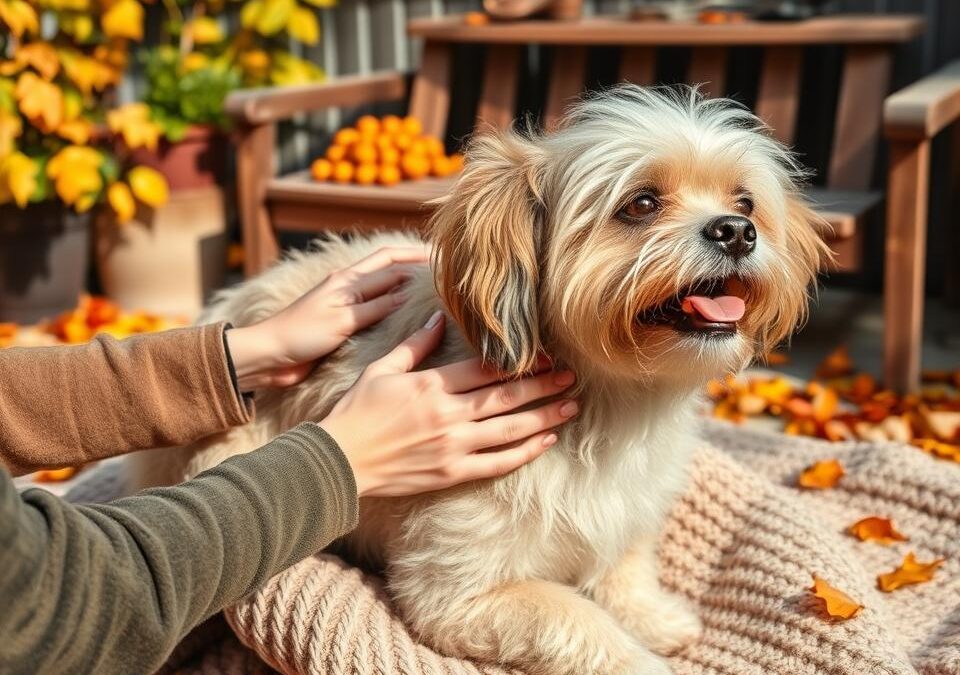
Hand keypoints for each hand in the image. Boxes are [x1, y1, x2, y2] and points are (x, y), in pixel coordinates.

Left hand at [225, 246, 427, 389]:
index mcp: (347, 280)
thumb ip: (377, 306)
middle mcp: (348, 286)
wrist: (268, 356)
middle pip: (388, 267)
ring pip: (383, 287)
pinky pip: (375, 308)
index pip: (391, 263)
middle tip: (443, 267)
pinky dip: (393, 305)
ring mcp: (345, 303)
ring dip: (405, 283)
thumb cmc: (301, 335)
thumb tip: (410, 292)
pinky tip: (405, 312)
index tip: (445, 258)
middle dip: (415, 264)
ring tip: (431, 287)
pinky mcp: (342, 322)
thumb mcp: (343, 319)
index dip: (417, 258)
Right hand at [319, 312, 578, 496]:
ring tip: (571, 407)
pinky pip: (496, 463)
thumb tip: (437, 316)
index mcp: (432, 385)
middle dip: (544, 386)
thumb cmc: (357, 411)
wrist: (340, 460)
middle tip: (572, 377)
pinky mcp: (451, 472)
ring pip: (510, 430)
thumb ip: (414, 344)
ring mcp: (452, 446)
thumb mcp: (381, 369)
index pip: (487, 369)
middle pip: (507, 397)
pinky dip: (524, 453)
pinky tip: (545, 442)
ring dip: (544, 418)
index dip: (521, 361)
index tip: (546, 355)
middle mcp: (448, 415)